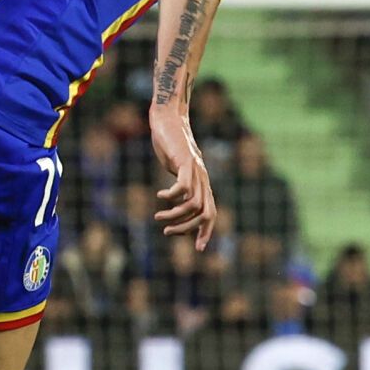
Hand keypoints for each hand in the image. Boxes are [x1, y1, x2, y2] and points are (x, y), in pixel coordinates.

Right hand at [151, 106, 216, 250]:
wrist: (168, 120)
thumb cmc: (170, 146)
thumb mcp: (176, 171)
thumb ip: (180, 186)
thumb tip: (177, 203)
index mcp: (202, 184)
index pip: (211, 214)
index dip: (206, 232)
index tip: (198, 248)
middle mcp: (203, 179)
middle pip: (205, 213)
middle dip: (188, 229)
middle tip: (167, 232)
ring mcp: (196, 171)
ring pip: (193, 204)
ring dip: (175, 215)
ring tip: (158, 217)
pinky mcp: (185, 162)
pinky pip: (183, 187)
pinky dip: (171, 196)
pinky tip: (159, 195)